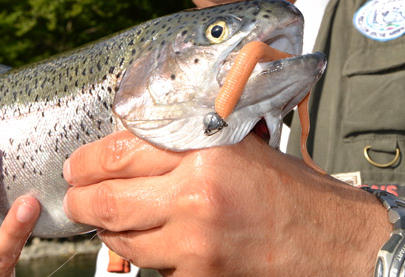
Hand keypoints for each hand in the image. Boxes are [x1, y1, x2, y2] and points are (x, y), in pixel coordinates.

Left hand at [62, 130, 386, 275]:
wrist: (330, 242)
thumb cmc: (287, 189)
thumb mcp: (238, 145)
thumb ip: (185, 140)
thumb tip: (126, 143)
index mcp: (203, 153)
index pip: (120, 154)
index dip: (86, 162)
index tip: (76, 167)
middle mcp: (194, 197)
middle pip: (109, 202)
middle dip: (81, 202)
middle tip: (73, 198)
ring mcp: (194, 245)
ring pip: (123, 242)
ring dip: (107, 232)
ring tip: (105, 221)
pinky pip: (152, 267)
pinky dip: (143, 256)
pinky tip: (148, 243)